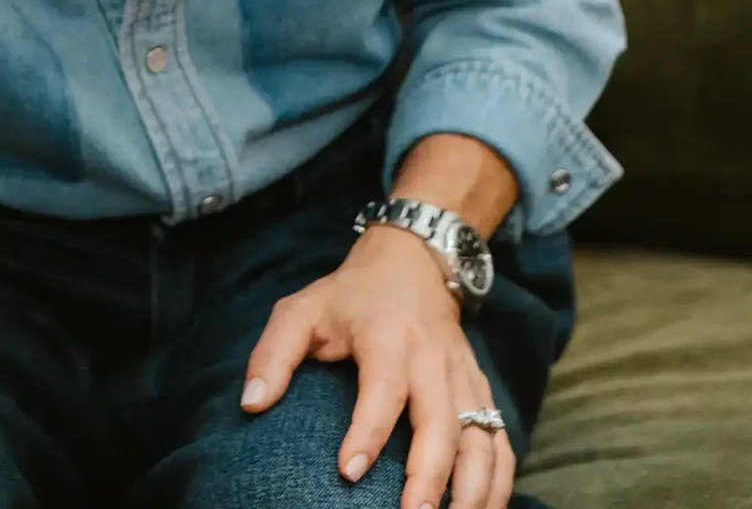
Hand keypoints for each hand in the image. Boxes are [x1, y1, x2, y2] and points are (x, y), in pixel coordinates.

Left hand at [241, 226, 515, 508]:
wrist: (413, 264)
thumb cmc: (350, 296)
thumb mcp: (301, 310)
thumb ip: (272, 355)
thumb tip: (251, 403)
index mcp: (389, 338)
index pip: (383, 389)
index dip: (368, 431)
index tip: (349, 472)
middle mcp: (434, 360)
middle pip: (442, 424)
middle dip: (429, 477)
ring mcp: (464, 378)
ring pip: (482, 439)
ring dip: (474, 489)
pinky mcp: (481, 392)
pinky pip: (500, 443)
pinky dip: (498, 481)